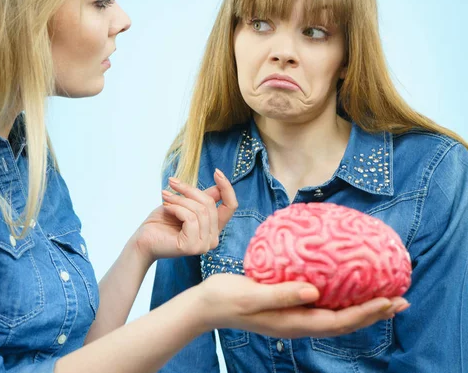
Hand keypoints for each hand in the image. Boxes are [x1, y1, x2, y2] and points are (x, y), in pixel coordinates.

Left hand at [134, 169, 237, 262]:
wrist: (143, 240)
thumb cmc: (161, 222)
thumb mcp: (185, 204)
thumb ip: (202, 198)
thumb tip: (219, 184)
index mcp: (213, 228)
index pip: (231, 206)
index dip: (227, 188)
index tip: (217, 172)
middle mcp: (213, 239)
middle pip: (210, 204)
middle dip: (189, 190)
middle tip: (172, 183)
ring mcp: (204, 245)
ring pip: (200, 210)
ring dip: (180, 199)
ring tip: (165, 197)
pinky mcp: (193, 246)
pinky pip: (190, 218)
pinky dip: (177, 208)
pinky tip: (166, 208)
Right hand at [195, 274, 408, 338]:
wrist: (207, 306)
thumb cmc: (225, 299)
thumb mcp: (250, 295)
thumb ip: (281, 294)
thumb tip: (314, 292)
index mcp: (293, 323)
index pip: (339, 321)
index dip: (367, 313)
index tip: (390, 301)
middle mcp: (298, 323)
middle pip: (345, 323)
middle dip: (374, 313)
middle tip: (401, 300)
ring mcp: (294, 317)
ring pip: (336, 316)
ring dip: (362, 308)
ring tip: (383, 297)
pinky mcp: (288, 307)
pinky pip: (322, 305)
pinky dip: (341, 299)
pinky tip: (343, 286)